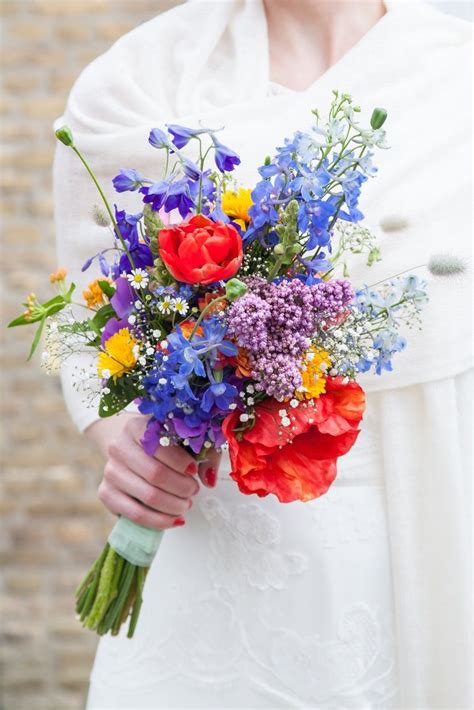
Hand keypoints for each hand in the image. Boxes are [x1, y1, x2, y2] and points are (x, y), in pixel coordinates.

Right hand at [85, 413, 220, 529]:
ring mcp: (110, 471)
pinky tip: (175, 520)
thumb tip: (209, 479)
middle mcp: (118, 447)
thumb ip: (202, 454)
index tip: (195, 470)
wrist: (128, 449)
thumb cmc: (161, 444)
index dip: (182, 462)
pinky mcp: (105, 493)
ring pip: (148, 496)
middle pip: (155, 474)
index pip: (161, 447)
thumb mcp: (183, 439)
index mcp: (136, 427)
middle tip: (194, 491)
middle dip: (181, 487)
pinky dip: (159, 521)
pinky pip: (135, 514)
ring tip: (186, 504)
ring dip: (173, 505)